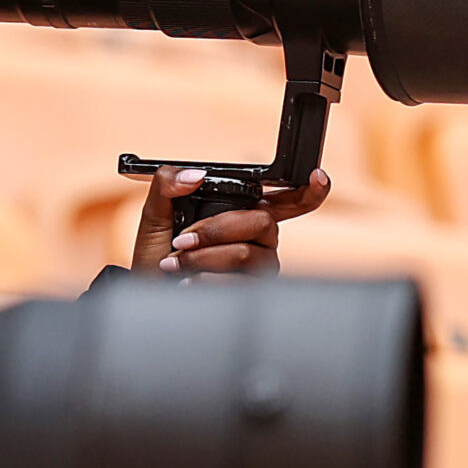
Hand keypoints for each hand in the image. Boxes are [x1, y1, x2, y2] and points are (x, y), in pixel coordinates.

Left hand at [129, 168, 331, 276]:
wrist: (148, 293)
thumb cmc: (156, 257)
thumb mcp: (156, 215)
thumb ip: (168, 185)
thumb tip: (194, 174)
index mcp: (243, 216)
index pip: (285, 201)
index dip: (309, 190)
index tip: (318, 176)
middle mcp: (259, 242)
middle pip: (262, 222)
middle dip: (216, 229)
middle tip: (182, 240)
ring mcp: (258, 268)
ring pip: (247, 253)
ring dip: (203, 257)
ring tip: (176, 263)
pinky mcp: (250, 293)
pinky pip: (238, 282)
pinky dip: (204, 280)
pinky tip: (187, 282)